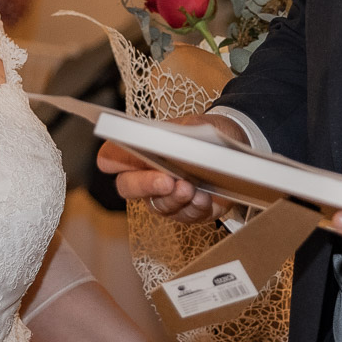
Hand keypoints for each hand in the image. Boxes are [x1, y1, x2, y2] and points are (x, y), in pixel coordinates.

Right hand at [97, 113, 241, 223]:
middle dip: (145, 184)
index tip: (118, 156)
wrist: (231, 151)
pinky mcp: (188, 212)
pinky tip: (202, 198)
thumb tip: (171, 142)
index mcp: (139, 153)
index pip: (110, 157)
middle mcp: (145, 179)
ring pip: (158, 205)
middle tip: (164, 180)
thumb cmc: (203, 135)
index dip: (110, 157)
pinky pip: (185, 216)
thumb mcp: (193, 125)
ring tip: (188, 188)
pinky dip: (194, 207)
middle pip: (128, 187)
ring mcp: (164, 199)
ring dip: (174, 198)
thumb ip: (179, 132)